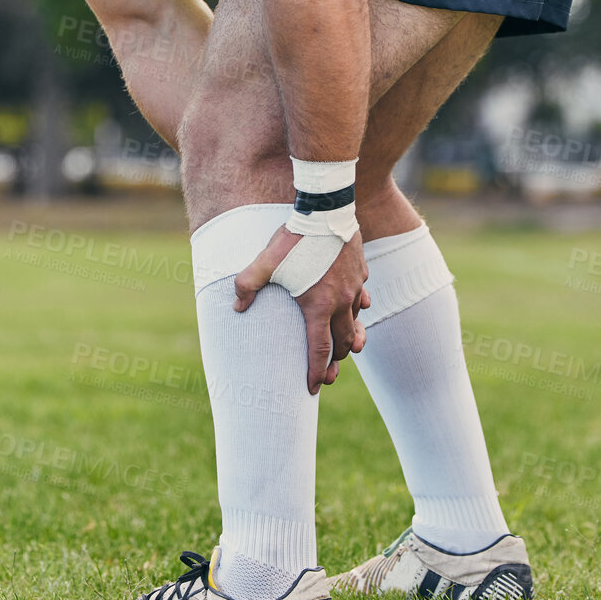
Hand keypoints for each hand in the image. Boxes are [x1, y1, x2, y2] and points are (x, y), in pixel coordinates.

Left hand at [234, 227, 370, 394]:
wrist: (325, 211)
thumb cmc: (293, 240)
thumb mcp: (263, 263)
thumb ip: (246, 286)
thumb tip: (237, 307)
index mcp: (318, 307)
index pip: (319, 349)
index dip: (314, 371)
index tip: (312, 388)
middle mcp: (341, 302)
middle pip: (343, 343)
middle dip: (335, 363)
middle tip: (327, 375)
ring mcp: (355, 287)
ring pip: (356, 323)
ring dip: (350, 340)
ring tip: (346, 349)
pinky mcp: (361, 272)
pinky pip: (363, 298)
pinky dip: (358, 310)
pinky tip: (354, 309)